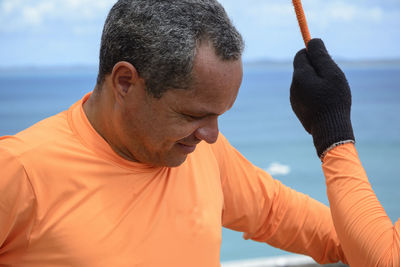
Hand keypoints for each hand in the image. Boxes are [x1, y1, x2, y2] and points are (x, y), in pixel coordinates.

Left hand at [290, 38, 354, 157]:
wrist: (329, 130)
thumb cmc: (333, 100)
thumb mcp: (331, 74)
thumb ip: (321, 56)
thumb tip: (311, 41)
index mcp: (300, 75)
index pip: (301, 54)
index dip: (313, 54)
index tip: (326, 60)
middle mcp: (293, 86)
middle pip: (303, 68)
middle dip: (316, 69)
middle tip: (332, 79)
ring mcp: (294, 99)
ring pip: (305, 82)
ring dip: (316, 83)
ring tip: (330, 93)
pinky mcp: (298, 108)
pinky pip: (305, 95)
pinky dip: (314, 94)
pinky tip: (325, 103)